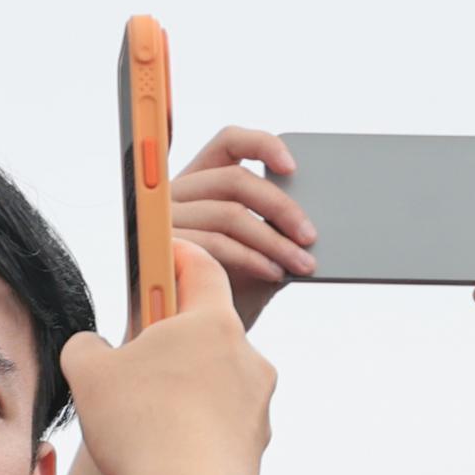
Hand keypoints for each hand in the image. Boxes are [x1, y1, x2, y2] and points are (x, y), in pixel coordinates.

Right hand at [63, 241, 275, 474]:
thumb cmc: (143, 430)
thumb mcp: (90, 374)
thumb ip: (87, 346)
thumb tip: (91, 349)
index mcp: (212, 322)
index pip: (201, 267)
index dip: (177, 254)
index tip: (161, 250)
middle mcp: (246, 356)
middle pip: (207, 330)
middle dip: (173, 339)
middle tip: (136, 359)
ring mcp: (257, 404)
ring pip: (215, 382)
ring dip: (185, 390)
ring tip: (146, 422)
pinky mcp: (255, 447)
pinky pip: (220, 427)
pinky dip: (196, 432)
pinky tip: (165, 455)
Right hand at [166, 125, 315, 327]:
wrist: (191, 332)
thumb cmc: (224, 292)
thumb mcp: (253, 252)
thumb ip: (272, 229)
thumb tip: (308, 218)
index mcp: (199, 181)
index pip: (228, 142)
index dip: (262, 145)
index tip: (293, 168)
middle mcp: (175, 193)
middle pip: (234, 179)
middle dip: (280, 207)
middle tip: (310, 235)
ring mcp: (165, 219)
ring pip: (229, 213)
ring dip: (273, 240)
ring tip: (301, 263)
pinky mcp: (164, 247)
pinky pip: (216, 244)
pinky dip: (252, 258)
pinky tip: (275, 273)